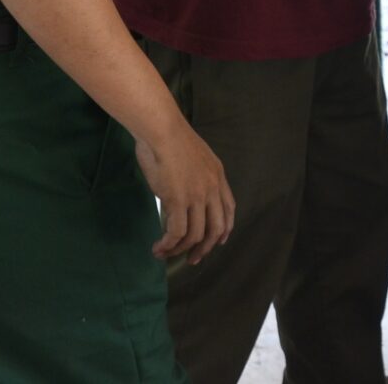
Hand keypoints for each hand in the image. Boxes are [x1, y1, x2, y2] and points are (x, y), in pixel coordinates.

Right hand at [135, 122, 235, 263]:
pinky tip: (158, 248)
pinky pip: (176, 232)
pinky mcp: (178, 200)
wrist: (162, 129)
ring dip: (180, 249)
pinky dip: (168, 245)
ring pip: (195, 234)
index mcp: (218, 176)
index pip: (229, 209)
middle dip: (206, 248)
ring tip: (165, 254)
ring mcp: (197, 195)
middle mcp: (212, 188)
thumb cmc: (169, 137)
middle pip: (217, 228)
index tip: (217, 242)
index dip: (225, 228)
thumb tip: (182, 191)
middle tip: (193, 259)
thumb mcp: (193, 157)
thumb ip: (194, 175)